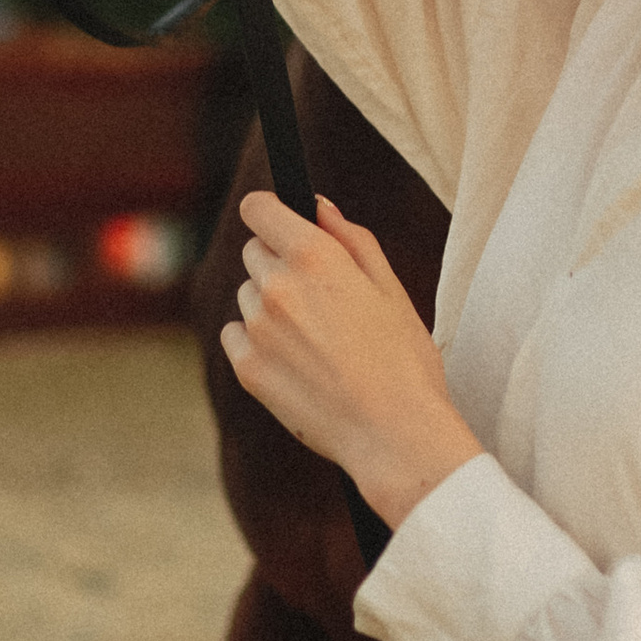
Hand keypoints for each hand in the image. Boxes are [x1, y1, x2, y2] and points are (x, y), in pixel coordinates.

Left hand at [218, 191, 483, 528]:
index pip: (258, 209)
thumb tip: (317, 207)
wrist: (394, 434)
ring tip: (316, 340)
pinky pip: (236, 334)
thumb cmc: (404, 360)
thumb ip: (351, 238)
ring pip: (247, 295)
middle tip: (320, 299)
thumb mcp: (389, 288)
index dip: (270, 213)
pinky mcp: (247, 367)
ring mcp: (258, 329)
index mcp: (315, 257)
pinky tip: (296, 362)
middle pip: (254, 252)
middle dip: (279, 263)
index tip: (280, 224)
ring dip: (270, 305)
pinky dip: (257, 342)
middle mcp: (278, 287)